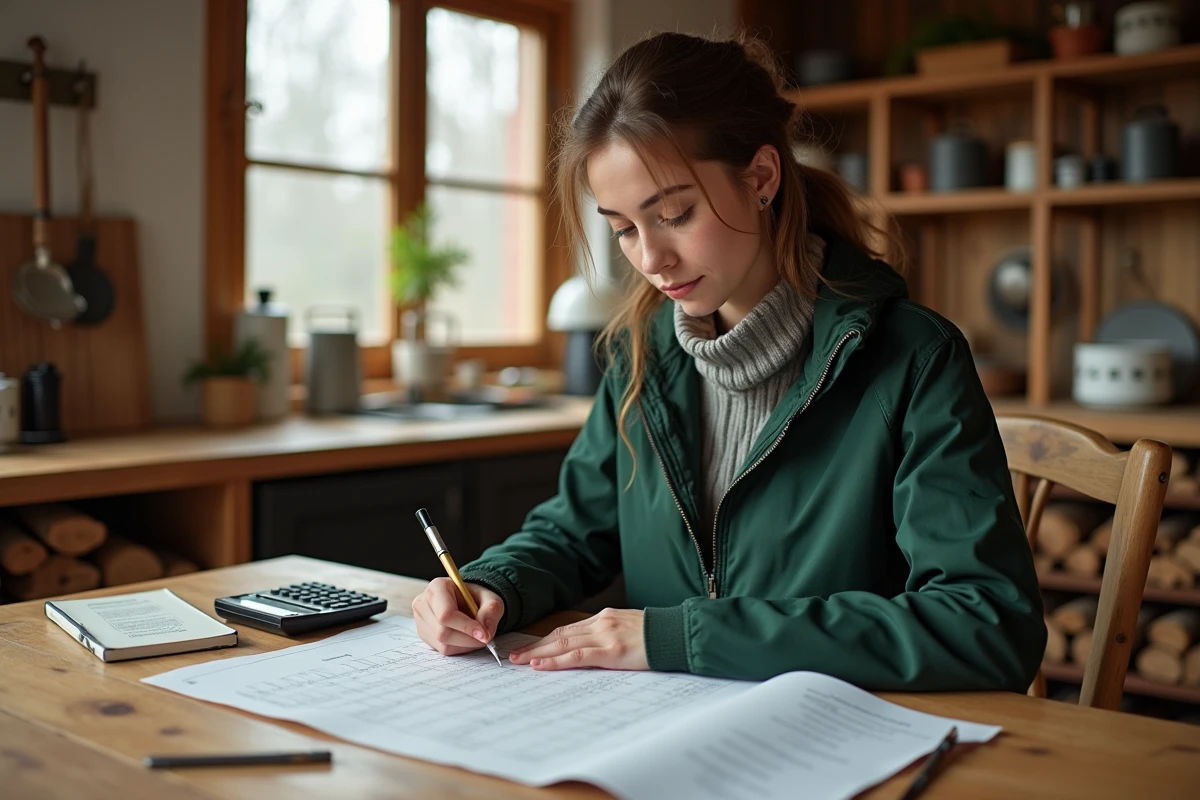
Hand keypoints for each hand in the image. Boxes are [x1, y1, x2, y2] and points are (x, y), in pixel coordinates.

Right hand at [412, 579, 503, 655]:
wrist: (467, 600)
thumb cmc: (476, 597)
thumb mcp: (491, 598)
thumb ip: (491, 611)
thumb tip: (485, 632)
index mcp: (437, 587)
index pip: (446, 614)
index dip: (466, 627)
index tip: (484, 634)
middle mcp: (423, 603)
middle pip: (443, 632)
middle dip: (468, 638)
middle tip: (485, 636)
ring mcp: (421, 620)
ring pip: (443, 644)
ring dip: (465, 644)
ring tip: (476, 634)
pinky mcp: (423, 634)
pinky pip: (442, 650)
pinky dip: (459, 647)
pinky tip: (465, 637)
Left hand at [509, 608, 647, 670]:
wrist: (677, 634)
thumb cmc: (658, 636)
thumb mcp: (629, 629)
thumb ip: (609, 636)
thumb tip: (591, 649)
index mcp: (604, 617)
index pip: (568, 629)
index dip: (546, 639)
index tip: (530, 647)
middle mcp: (601, 623)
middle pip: (559, 634)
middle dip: (535, 646)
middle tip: (513, 655)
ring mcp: (605, 636)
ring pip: (562, 644)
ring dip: (538, 653)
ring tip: (519, 661)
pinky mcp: (611, 651)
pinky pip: (577, 656)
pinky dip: (556, 661)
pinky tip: (540, 665)